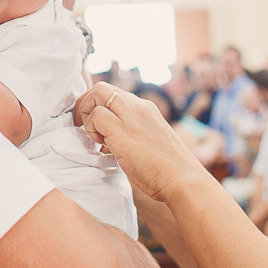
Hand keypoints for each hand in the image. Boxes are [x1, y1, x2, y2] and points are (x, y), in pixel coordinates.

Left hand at [75, 82, 207, 202]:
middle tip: (84, 126)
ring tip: (96, 137)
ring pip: (97, 93)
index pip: (113, 93)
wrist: (183, 179)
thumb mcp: (148, 142)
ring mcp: (132, 116)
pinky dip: (91, 129)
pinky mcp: (123, 131)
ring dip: (87, 114)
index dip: (97, 105)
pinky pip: (96, 116)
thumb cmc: (167, 170)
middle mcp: (139, 106)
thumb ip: (130, 134)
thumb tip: (109, 140)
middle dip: (85, 104)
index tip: (94, 124)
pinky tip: (103, 146)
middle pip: (101, 87)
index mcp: (145, 109)